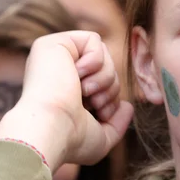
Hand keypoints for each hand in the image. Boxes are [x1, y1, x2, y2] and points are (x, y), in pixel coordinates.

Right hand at [0, 31, 132, 171]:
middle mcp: (57, 74)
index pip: (103, 85)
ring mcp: (53, 58)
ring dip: (104, 77)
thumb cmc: (72, 139)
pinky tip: (76, 76)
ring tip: (85, 92)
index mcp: (65, 93)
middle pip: (107, 68)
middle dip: (111, 88)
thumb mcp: (101, 138)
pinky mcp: (52, 43)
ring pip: (103, 54)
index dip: (112, 98)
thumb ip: (117, 124)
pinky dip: (95, 60)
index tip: (102, 114)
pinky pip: (93, 39)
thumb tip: (128, 106)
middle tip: (95, 104)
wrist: (52, 129)